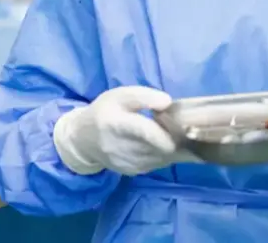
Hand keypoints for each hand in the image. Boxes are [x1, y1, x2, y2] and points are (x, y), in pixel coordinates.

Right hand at [53, 86, 195, 176]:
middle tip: (184, 128)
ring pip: (159, 158)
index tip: (181, 130)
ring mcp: (124, 163)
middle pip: (156, 147)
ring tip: (176, 135)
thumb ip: (143, 96)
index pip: (143, 131)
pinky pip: (156, 164)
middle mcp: (118, 147)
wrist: (83, 140)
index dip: (163, 134)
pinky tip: (165, 144)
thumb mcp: (120, 95)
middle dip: (174, 139)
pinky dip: (164, 155)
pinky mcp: (130, 172)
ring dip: (172, 148)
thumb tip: (167, 102)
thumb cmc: (105, 112)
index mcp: (115, 123)